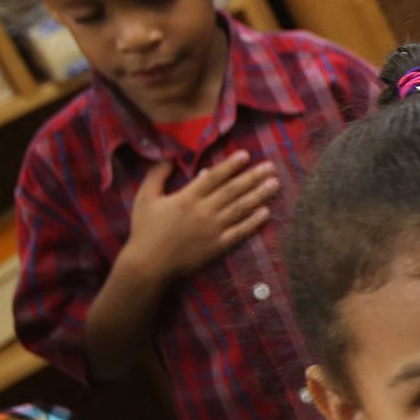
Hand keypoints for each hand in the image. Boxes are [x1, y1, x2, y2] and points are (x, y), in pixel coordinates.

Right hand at [122, 152, 277, 283]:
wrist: (148, 265)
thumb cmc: (145, 230)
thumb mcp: (145, 198)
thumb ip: (156, 176)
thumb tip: (168, 157)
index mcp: (187, 197)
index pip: (213, 177)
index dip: (230, 165)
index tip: (246, 154)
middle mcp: (203, 211)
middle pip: (233, 190)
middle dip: (253, 176)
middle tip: (271, 166)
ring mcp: (213, 229)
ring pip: (240, 208)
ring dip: (259, 195)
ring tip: (275, 183)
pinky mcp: (218, 246)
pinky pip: (240, 232)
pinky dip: (254, 222)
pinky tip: (267, 212)